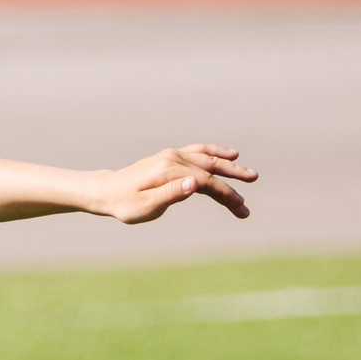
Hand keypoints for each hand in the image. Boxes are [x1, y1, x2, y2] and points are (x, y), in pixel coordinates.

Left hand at [96, 145, 254, 223]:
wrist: (106, 192)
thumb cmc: (124, 204)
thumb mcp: (145, 206)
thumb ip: (171, 194)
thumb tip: (196, 183)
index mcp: (169, 170)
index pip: (206, 181)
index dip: (226, 194)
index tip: (241, 208)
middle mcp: (173, 158)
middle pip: (211, 167)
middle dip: (234, 179)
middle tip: (254, 187)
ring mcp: (172, 155)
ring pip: (208, 158)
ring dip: (229, 165)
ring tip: (249, 174)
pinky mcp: (170, 157)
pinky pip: (198, 151)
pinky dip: (216, 152)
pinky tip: (230, 155)